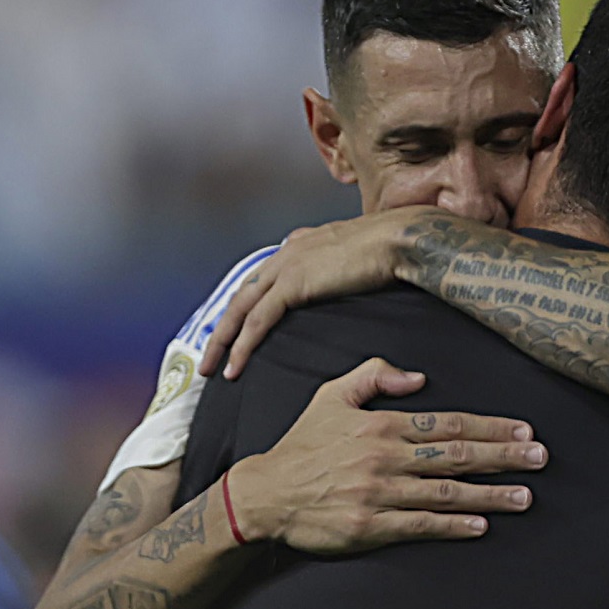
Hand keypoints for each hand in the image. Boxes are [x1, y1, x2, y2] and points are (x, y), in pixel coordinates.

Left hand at [201, 206, 444, 379]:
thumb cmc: (394, 248)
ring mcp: (286, 266)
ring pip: (240, 310)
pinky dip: (242, 345)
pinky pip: (258, 321)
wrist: (400, 239)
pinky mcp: (292, 283)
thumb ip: (347, 267)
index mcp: (301, 245)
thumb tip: (355, 279)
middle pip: (242, 296)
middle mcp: (287, 252)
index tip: (235, 330)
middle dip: (222, 330)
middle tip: (209, 357)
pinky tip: (234, 366)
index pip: (262, 280)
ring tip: (211, 370)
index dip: (245, 308)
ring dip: (222, 342)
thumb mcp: (361, 256)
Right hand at [228, 357, 545, 552]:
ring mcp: (379, 493)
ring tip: (525, 496)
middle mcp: (385, 458)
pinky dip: (453, 524)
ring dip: (490, 494)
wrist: (264, 494)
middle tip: (541, 458)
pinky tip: (481, 525)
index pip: (447, 424)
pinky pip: (420, 524)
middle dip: (504, 456)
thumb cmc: (303, 445)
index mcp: (381, 426)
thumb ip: (373, 377)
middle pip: (456, 455)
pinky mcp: (370, 526)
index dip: (490, 427)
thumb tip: (418, 378)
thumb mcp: (331, 396)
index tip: (524, 430)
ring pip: (445, 491)